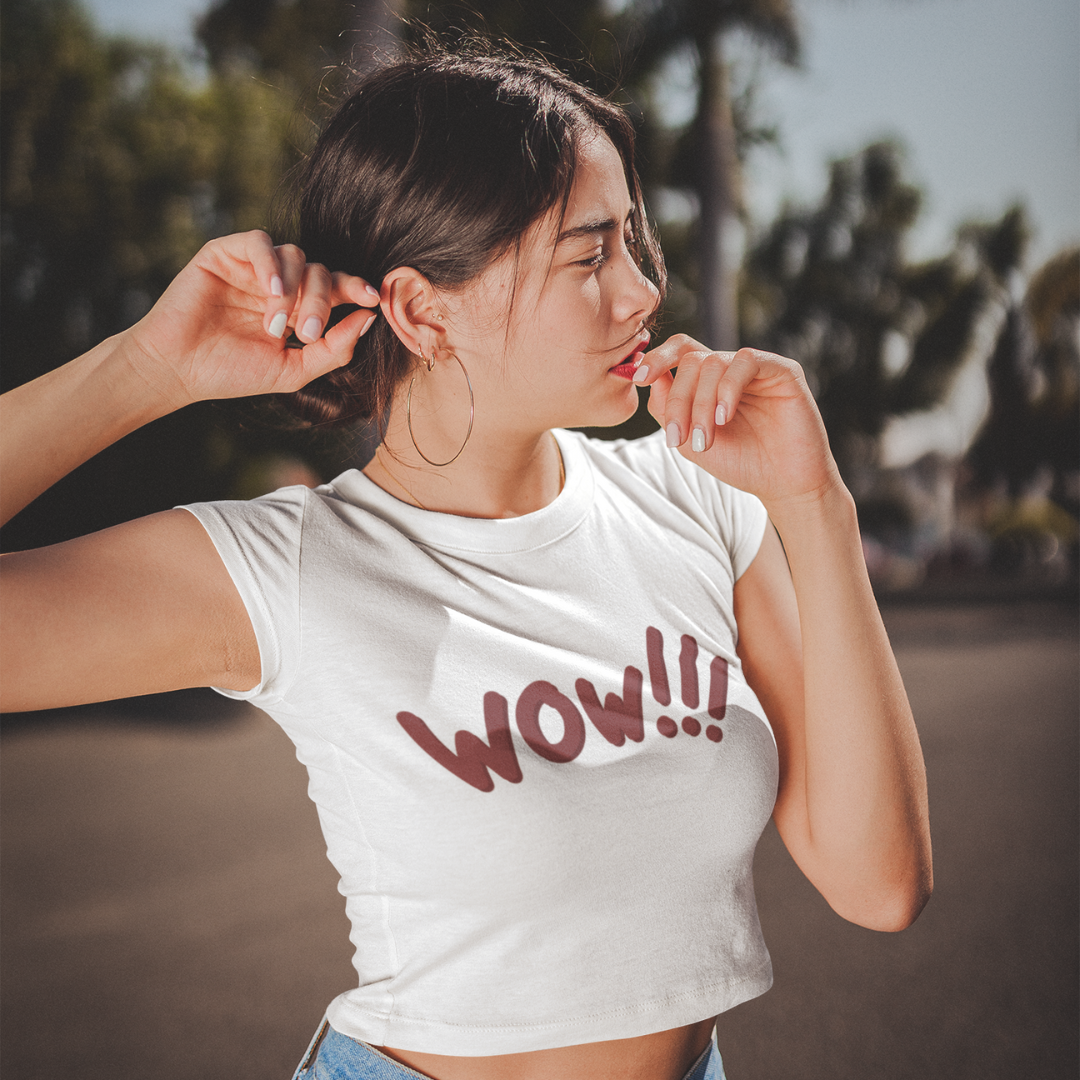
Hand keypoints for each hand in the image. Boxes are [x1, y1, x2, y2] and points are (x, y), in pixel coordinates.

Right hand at [122, 230, 379, 407]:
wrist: (178, 369)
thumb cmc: (233, 373)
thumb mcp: (294, 370)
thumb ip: (334, 349)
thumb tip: (370, 319)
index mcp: (297, 308)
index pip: (336, 287)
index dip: (356, 288)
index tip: (373, 299)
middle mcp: (278, 283)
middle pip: (319, 271)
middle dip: (322, 301)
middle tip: (308, 332)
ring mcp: (253, 267)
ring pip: (294, 255)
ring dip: (294, 290)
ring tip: (276, 325)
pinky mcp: (225, 252)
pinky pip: (260, 241)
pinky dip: (271, 264)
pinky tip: (270, 292)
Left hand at [635, 335, 842, 508]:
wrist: (782, 485)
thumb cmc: (739, 463)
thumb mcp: (690, 441)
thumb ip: (667, 410)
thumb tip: (650, 378)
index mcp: (709, 381)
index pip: (680, 352)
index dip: (655, 359)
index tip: (636, 378)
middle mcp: (731, 369)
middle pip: (691, 360)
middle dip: (679, 400)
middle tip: (679, 438)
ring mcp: (757, 368)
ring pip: (713, 362)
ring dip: (701, 403)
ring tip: (704, 439)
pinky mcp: (782, 370)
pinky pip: (746, 362)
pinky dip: (727, 389)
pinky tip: (724, 417)